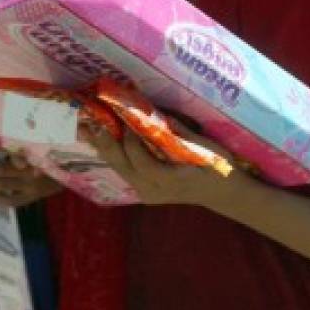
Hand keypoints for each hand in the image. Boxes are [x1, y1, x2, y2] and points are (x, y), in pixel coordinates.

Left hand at [0, 141, 63, 208]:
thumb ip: (27, 140)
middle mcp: (32, 174)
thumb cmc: (61, 154)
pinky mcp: (31, 198)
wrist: (77, 173)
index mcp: (35, 158)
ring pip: (1, 185)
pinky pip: (10, 201)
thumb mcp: (47, 142)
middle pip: (0, 169)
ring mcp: (31, 188)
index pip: (7, 152)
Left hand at [82, 122, 245, 207]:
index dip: (131, 142)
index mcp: (171, 181)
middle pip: (124, 167)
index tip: (125, 119)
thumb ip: (180, 133)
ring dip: (105, 148)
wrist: (222, 193)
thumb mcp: (204, 148)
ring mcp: (148, 194)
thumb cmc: (217, 167)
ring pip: (120, 169)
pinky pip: (125, 171)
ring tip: (87, 129)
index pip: (142, 162)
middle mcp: (154, 191)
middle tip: (93, 122)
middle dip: (107, 143)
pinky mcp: (145, 192)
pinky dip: (114, 154)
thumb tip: (157, 114)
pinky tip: (102, 141)